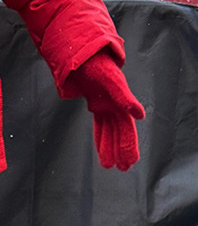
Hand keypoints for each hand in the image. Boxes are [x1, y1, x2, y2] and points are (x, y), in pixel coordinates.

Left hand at [63, 50, 145, 170]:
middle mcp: (114, 107)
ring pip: (109, 132)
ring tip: (110, 165)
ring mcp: (105, 107)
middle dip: (121, 150)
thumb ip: (125, 98)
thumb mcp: (113, 81)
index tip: (130, 161)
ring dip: (110, 147)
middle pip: (119, 134)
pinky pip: (100, 126)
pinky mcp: (96, 105)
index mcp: (121, 104)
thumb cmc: (100, 66)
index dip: (128, 145)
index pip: (126, 130)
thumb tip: (140, 115)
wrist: (85, 56)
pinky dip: (101, 138)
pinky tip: (101, 148)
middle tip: (123, 168)